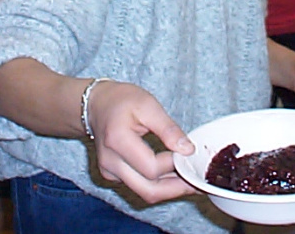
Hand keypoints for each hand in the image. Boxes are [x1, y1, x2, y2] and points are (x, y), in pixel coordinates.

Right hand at [84, 80, 196, 203]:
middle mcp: (110, 162)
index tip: (189, 154)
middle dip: (176, 189)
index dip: (174, 164)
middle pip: (147, 190)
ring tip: (188, 178)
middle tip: (197, 181)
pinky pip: (138, 187)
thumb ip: (168, 129)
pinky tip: (171, 174)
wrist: (97, 104)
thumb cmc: (122, 100)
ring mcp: (109, 172)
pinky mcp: (112, 176)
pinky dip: (157, 185)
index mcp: (117, 141)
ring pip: (144, 193)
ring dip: (169, 190)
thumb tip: (188, 150)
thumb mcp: (148, 105)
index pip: (151, 168)